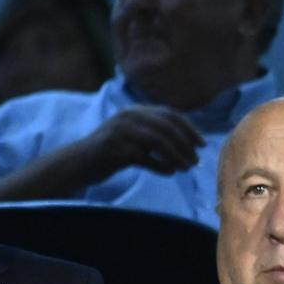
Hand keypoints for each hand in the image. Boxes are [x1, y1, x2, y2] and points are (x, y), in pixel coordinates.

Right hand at [82, 106, 203, 179]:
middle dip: (186, 145)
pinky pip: (147, 158)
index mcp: (135, 110)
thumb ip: (157, 132)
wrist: (80, 161)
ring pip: (160, 143)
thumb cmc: (113, 150)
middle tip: (196, 161)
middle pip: (168, 129)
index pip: (171, 115)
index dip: (190, 129)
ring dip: (177, 157)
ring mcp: (121, 132)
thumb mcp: (135, 134)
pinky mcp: (116, 150)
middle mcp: (128, 117)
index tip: (202, 144)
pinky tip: (169, 173)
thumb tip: (192, 140)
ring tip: (186, 168)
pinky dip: (162, 166)